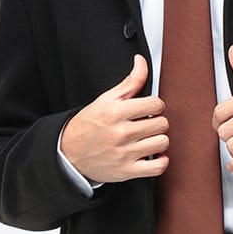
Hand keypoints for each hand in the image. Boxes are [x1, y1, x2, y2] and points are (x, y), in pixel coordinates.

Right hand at [60, 55, 168, 182]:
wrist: (69, 152)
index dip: (155, 105)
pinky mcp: (127, 171)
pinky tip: (152, 155)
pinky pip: (158, 167)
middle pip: (162, 123)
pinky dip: (160, 161)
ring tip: (148, 138)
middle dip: (156, 122)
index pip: (156, 104)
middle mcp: (121, 133)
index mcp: (116, 112)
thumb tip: (141, 62)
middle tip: (146, 124)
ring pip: (162, 142)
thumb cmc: (89, 124)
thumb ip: (130, 82)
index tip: (148, 109)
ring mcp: (125, 153)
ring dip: (158, 140)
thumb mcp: (106, 99)